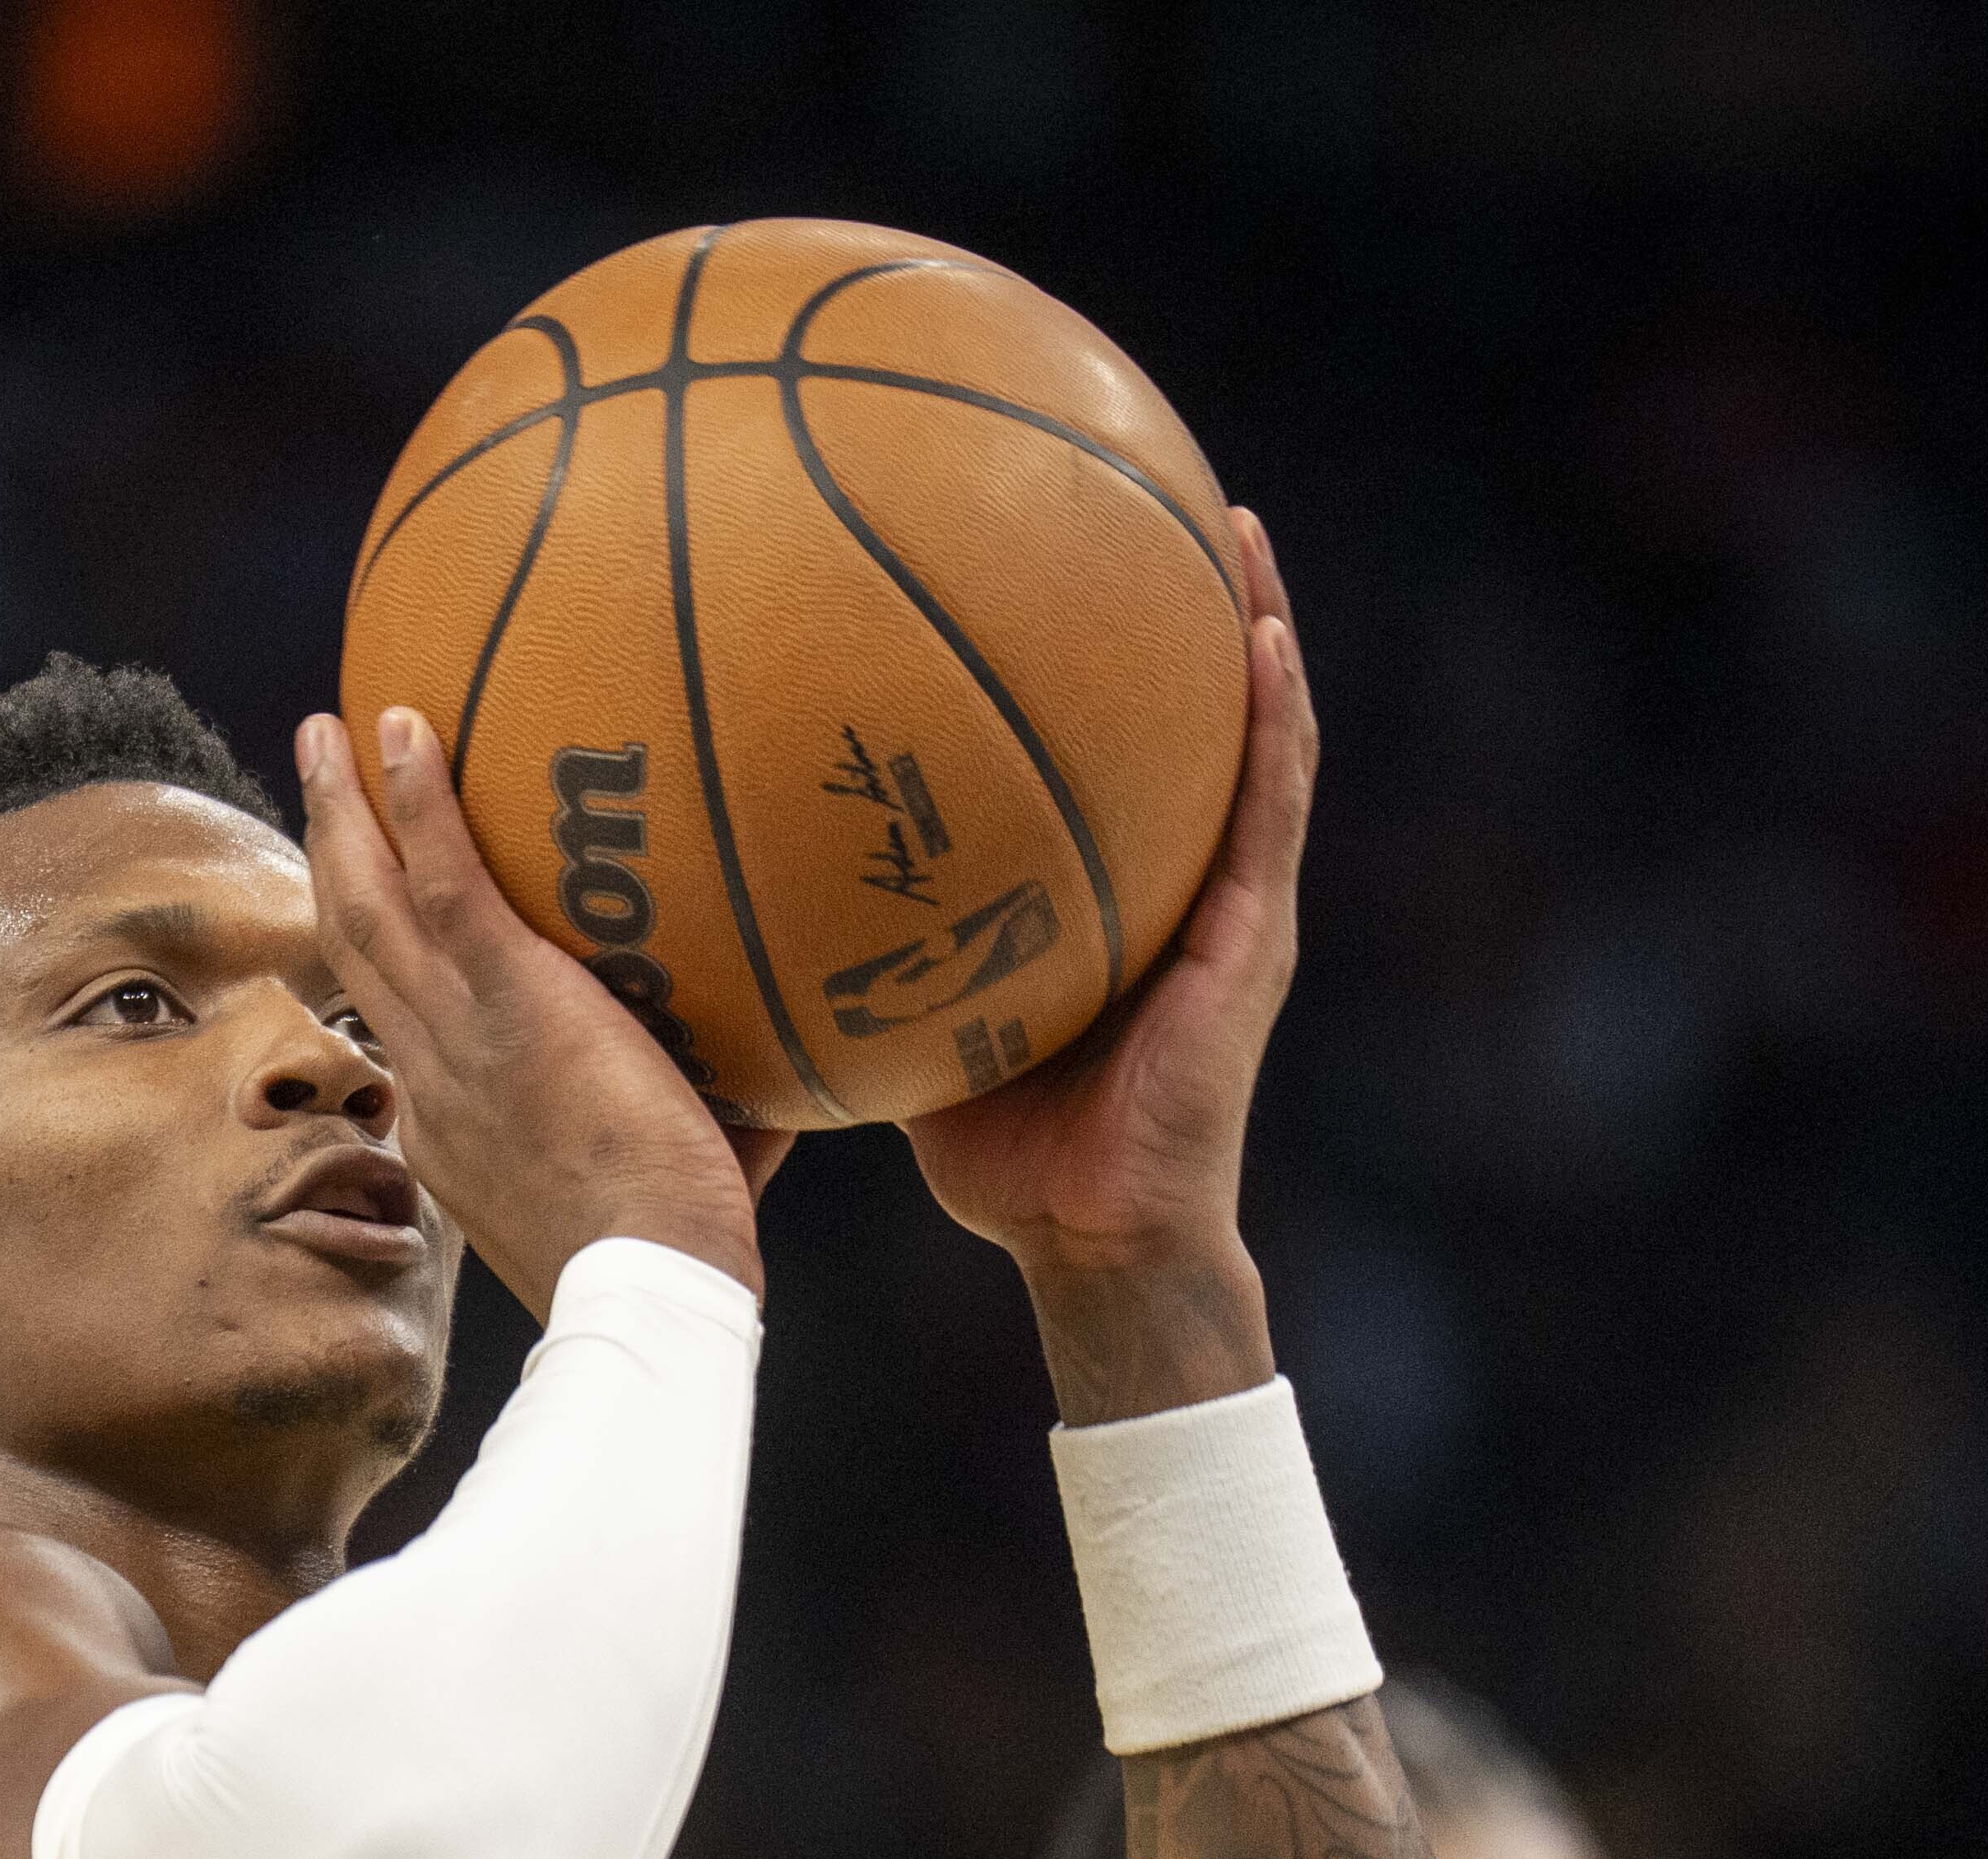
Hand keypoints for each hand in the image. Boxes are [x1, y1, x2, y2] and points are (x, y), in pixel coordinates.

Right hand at [300, 705, 775, 1317]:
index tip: (385, 907)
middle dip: (331, 857)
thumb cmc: (676, 1254)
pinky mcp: (507, 997)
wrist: (652, 1280)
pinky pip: (443, 881)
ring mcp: (456, 1035)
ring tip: (325, 731)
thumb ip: (709, 1116)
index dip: (383, 961)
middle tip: (319, 777)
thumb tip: (791, 1082)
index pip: (402, 1028)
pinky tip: (404, 727)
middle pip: (356, 946)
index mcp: (450, 1121)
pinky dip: (415, 803)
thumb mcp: (665, 1177)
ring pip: (369, 906)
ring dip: (340, 811)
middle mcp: (430, 1073)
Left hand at [901, 509, 1313, 1414]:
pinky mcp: (1258, 935)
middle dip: (1160, 609)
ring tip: (1227, 521)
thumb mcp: (901, 1019)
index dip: (1067, 663)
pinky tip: (1262, 631)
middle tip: (1130, 487)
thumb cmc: (998, 1152)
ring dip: (1249, 627)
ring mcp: (1228, 904)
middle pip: (1171, 721)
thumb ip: (842, 945)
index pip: (1085, 755)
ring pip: (1250, 736)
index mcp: (1097, 895)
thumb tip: (713, 887)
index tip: (1029, 557)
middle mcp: (1170, 883)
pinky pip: (1275, 804)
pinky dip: (1275, 715)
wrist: (1093, 1241)